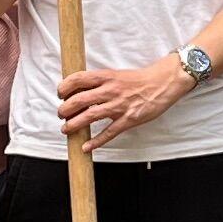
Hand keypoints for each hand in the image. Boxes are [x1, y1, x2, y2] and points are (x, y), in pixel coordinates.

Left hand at [61, 56, 193, 147]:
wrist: (163, 83)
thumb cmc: (139, 79)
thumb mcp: (116, 74)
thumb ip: (99, 82)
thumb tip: (80, 91)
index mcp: (106, 77)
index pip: (77, 79)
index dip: (64, 87)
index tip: (60, 94)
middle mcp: (110, 91)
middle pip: (79, 100)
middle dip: (65, 109)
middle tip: (61, 114)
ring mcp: (118, 106)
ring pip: (89, 116)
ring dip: (73, 124)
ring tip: (66, 129)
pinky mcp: (128, 120)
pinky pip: (108, 133)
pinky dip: (95, 141)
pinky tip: (86, 147)